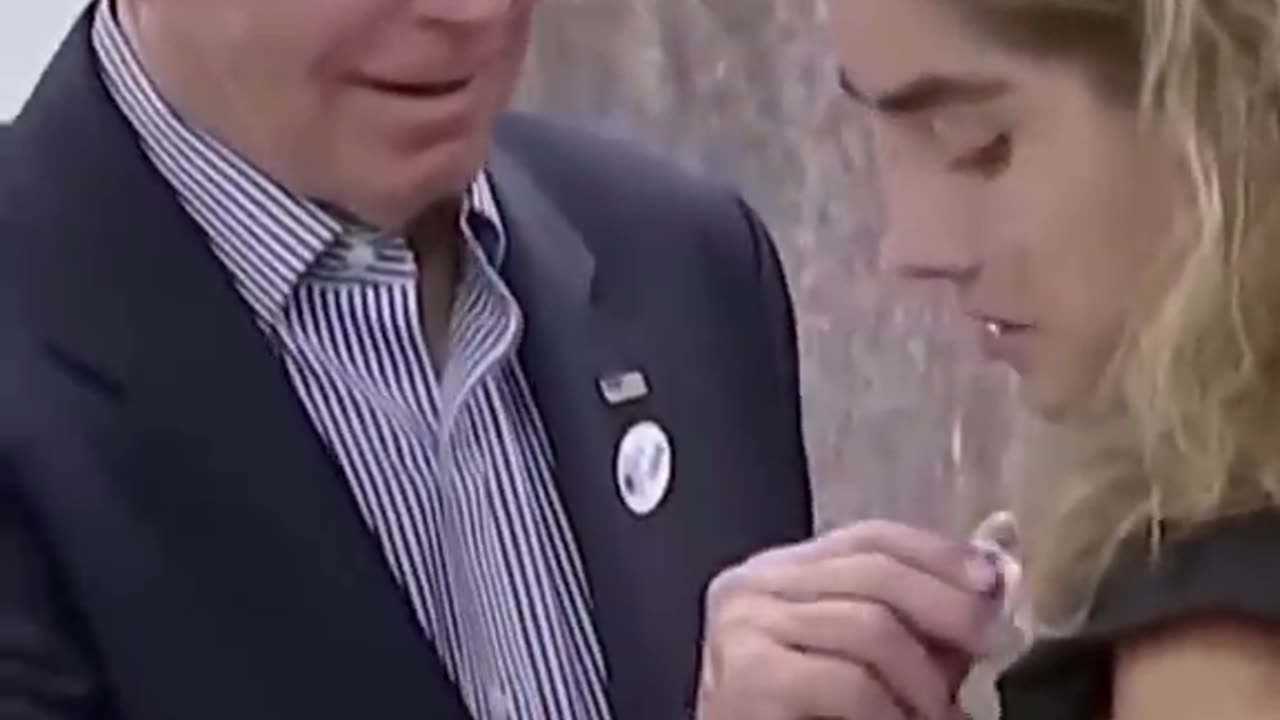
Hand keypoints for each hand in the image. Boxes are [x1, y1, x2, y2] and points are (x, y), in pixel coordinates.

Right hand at [694, 520, 1000, 719]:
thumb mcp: (875, 663)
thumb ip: (922, 624)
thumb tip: (996, 577)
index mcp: (778, 573)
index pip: (869, 536)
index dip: (938, 552)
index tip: (993, 580)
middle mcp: (751, 586)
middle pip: (874, 570)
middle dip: (947, 608)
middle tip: (988, 649)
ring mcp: (743, 627)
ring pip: (870, 625)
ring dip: (924, 683)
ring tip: (940, 718)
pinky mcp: (747, 677)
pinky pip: (849, 682)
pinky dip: (891, 713)